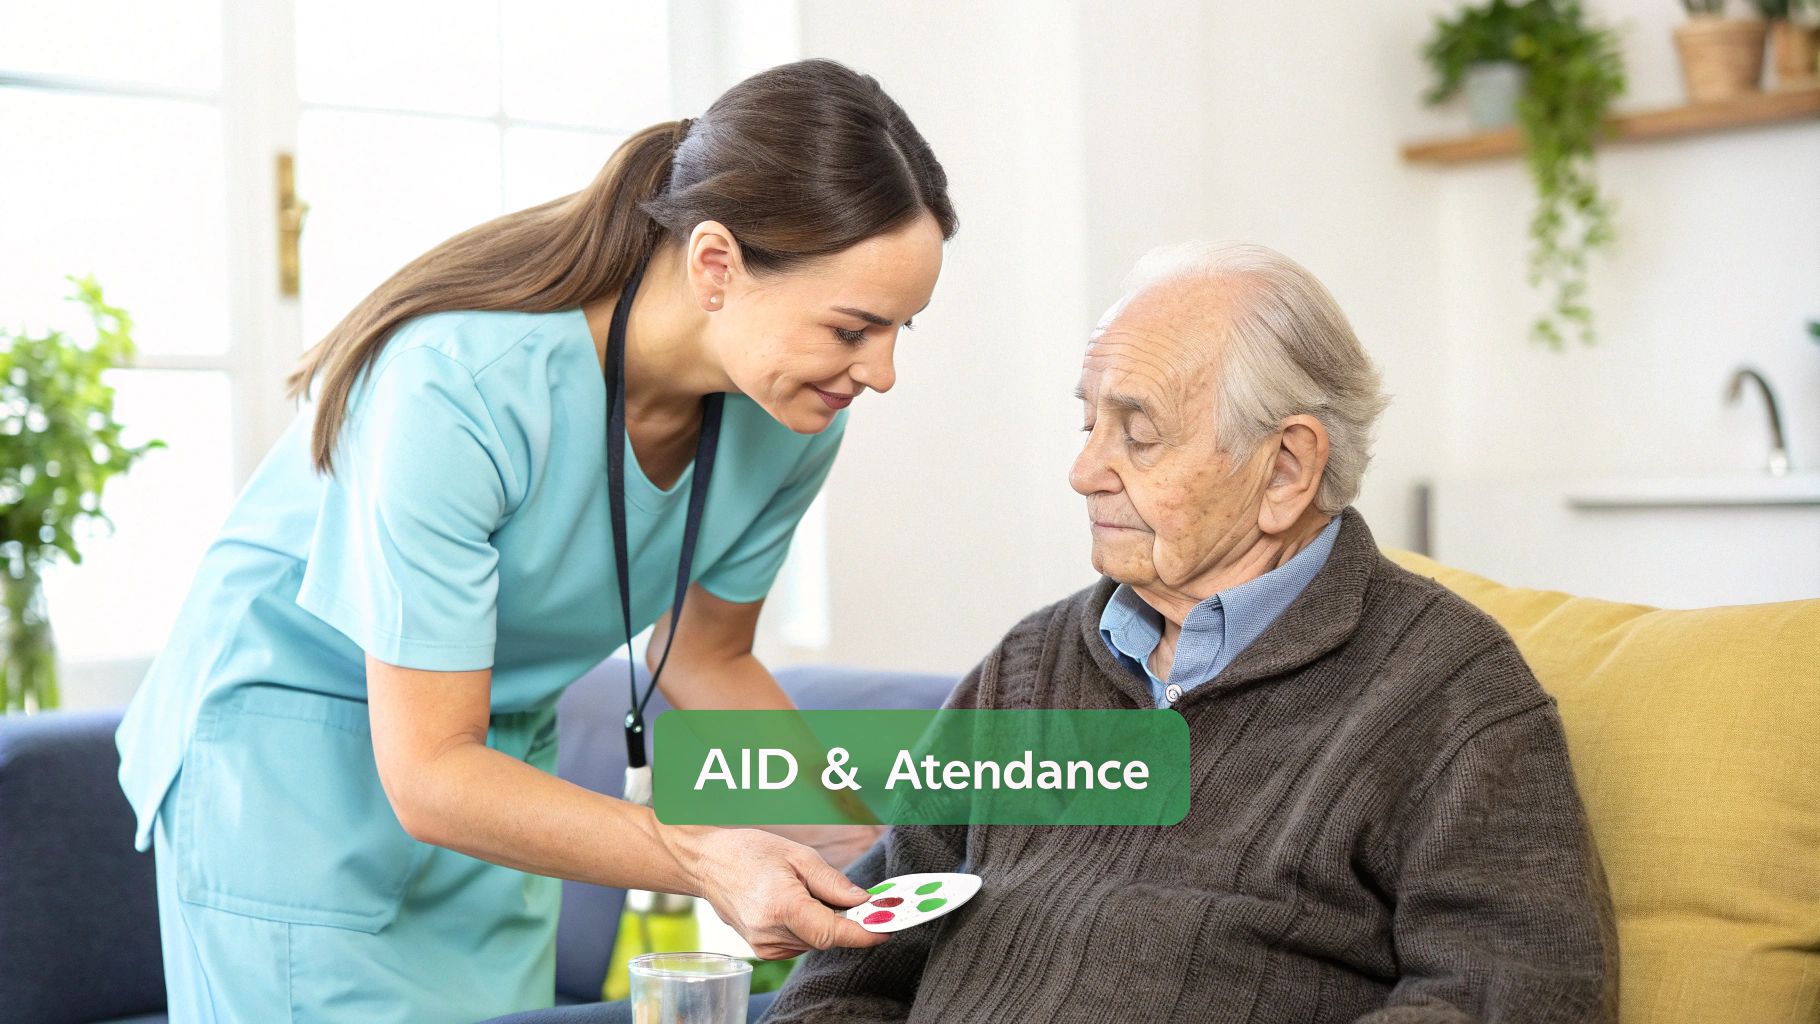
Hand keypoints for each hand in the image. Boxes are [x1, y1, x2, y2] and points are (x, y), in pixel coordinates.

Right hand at [664, 825, 889, 959]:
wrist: (708, 864)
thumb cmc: (750, 853)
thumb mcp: (797, 855)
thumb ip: (832, 882)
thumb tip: (864, 901)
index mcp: (781, 906)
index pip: (832, 933)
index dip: (864, 933)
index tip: (887, 929)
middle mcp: (771, 933)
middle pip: (827, 937)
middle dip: (847, 920)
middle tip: (858, 899)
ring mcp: (764, 946)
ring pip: (815, 942)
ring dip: (826, 922)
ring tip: (809, 892)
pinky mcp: (763, 950)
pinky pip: (801, 943)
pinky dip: (809, 927)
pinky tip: (797, 904)